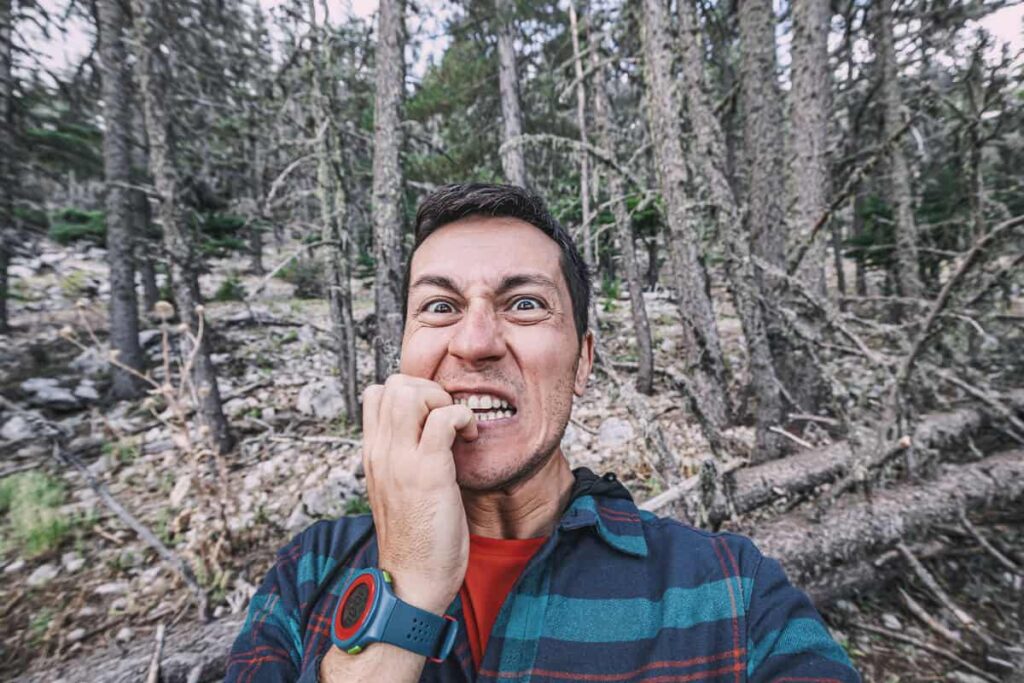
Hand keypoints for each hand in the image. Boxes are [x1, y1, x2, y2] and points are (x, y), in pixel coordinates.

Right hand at [361, 374, 477, 614]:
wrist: (412, 581)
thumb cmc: (415, 539)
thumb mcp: (398, 489)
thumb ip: (404, 458)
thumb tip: (430, 431)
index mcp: (373, 455)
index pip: (376, 394)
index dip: (410, 391)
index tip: (433, 415)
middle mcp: (381, 452)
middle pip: (393, 384)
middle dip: (429, 389)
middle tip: (448, 417)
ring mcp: (402, 461)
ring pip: (412, 392)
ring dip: (443, 399)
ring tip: (458, 427)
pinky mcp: (429, 472)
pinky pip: (444, 418)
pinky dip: (463, 417)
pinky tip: (470, 439)